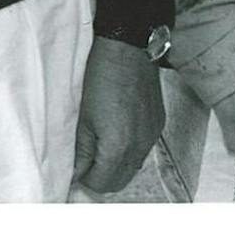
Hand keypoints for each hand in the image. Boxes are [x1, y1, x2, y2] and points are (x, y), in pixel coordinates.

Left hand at [71, 35, 164, 194]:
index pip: (101, 184)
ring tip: (102, 145)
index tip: (76, 169)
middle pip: (120, 181)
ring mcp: (152, 135)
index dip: (85, 179)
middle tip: (87, 162)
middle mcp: (140, 146)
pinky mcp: (158, 123)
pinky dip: (130, 150)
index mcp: (118, 147)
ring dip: (117, 165)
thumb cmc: (101, 79)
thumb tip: (76, 174)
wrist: (127, 50)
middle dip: (101, 177)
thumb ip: (80, 153)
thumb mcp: (82, 119)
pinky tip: (119, 132)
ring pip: (133, 167)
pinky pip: (143, 149)